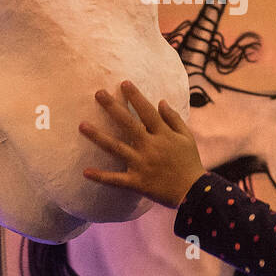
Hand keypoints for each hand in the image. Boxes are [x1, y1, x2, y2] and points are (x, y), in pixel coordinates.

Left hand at [79, 80, 206, 208]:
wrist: (193, 192)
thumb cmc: (190, 162)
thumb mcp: (186, 137)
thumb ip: (173, 118)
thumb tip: (160, 101)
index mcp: (163, 135)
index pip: (147, 111)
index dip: (135, 96)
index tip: (124, 83)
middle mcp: (150, 146)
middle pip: (128, 123)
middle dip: (113, 107)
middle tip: (98, 93)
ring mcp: (141, 164)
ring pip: (116, 148)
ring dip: (98, 136)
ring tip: (82, 125)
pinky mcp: (136, 181)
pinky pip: (115, 179)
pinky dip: (101, 176)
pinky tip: (85, 172)